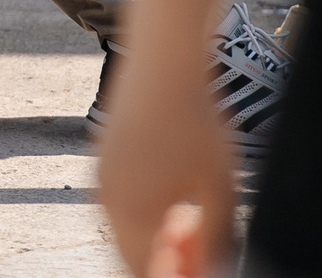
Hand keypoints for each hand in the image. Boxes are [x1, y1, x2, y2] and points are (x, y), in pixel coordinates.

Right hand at [95, 43, 239, 276]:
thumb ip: (213, 240)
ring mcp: (103, 178)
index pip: (142, 271)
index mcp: (130, 212)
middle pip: (131, 255)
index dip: (172, 277)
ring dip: (156, 240)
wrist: (164, 66)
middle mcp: (106, 199)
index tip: (200, 268)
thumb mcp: (218, 190)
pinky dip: (146, 216)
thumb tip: (211, 269)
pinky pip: (121, 205)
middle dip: (164, 263)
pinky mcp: (107, 160)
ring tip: (192, 225)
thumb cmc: (195, 123)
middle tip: (199, 253)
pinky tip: (177, 200)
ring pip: (125, 230)